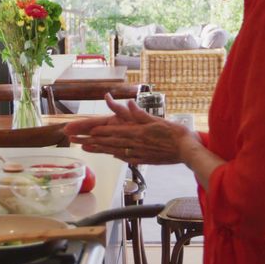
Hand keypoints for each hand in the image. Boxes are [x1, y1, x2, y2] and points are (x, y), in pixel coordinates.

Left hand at [63, 94, 197, 164]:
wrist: (187, 151)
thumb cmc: (176, 133)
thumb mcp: (157, 120)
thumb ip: (140, 114)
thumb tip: (128, 103)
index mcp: (138, 133)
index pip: (114, 132)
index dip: (99, 132)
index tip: (86, 132)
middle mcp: (135, 144)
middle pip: (109, 142)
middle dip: (91, 141)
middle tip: (76, 140)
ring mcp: (139, 154)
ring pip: (115, 151)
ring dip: (99, 149)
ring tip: (85, 148)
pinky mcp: (144, 160)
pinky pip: (126, 158)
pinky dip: (116, 155)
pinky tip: (110, 155)